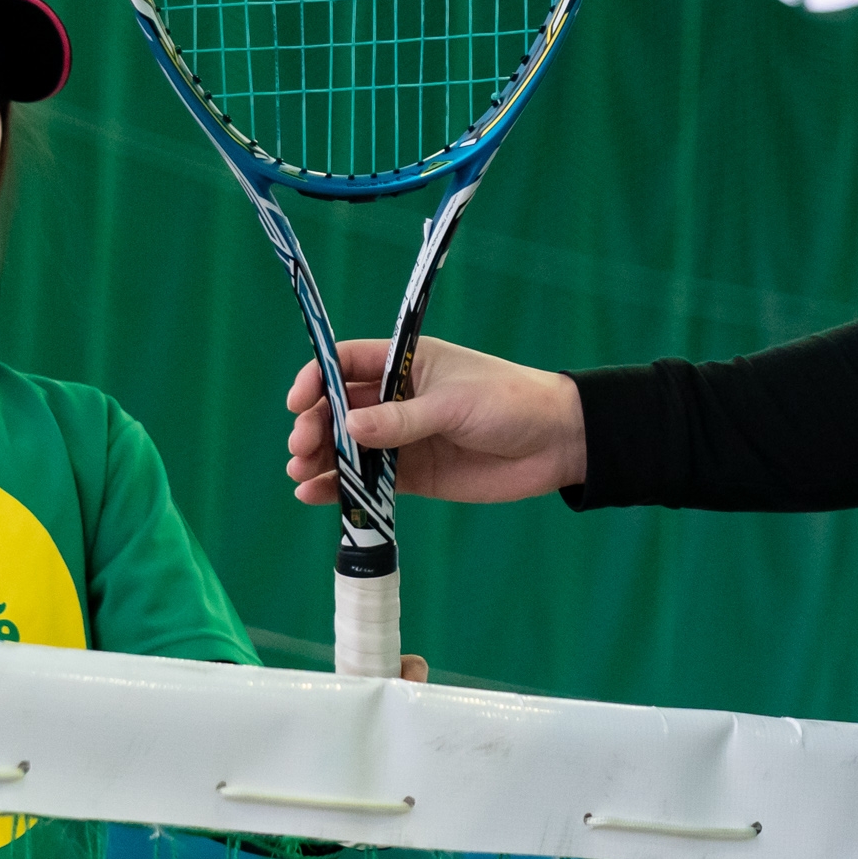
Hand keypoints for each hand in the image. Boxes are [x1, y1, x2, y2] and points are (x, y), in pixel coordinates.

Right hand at [285, 337, 586, 506]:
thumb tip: (348, 427)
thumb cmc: (510, 401)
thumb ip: (401, 420)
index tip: (299, 402)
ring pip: (350, 448)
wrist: (558, 443)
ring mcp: (405, 439)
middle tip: (302, 447)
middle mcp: (398, 399)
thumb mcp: (454, 404)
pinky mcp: (415, 476)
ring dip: (321, 459)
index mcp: (408, 364)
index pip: (348, 362)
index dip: (317, 378)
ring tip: (300, 474)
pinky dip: (341, 489)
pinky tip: (314, 496)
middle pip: (340, 409)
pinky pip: (370, 481)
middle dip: (315, 426)